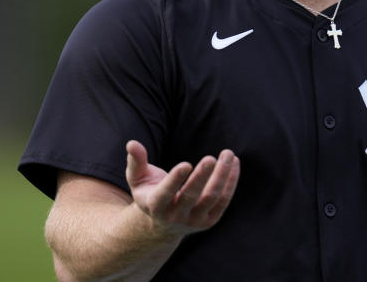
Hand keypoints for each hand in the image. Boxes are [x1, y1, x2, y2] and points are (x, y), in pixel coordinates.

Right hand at [124, 140, 240, 238]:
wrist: (164, 223)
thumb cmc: (150, 193)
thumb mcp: (137, 179)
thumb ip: (136, 161)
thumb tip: (132, 143)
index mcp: (156, 205)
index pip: (165, 194)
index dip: (175, 180)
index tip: (186, 164)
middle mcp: (175, 216)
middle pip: (192, 196)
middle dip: (202, 177)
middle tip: (211, 158)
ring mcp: (194, 220)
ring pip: (211, 198)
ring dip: (222, 176)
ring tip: (228, 154)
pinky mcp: (210, 220)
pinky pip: (224, 200)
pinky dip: (230, 181)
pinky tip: (234, 163)